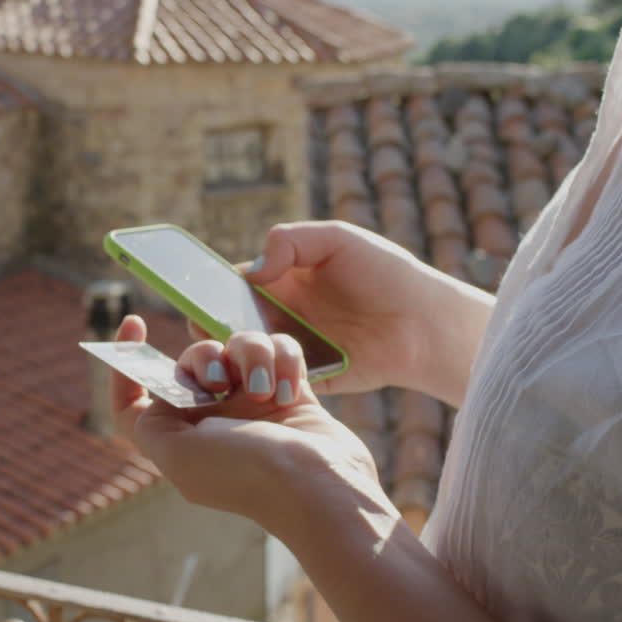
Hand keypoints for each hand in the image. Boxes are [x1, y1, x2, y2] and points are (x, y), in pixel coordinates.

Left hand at [108, 317, 503, 621]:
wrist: (317, 486)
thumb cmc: (243, 473)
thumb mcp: (176, 455)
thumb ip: (148, 422)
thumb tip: (151, 396)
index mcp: (179, 438)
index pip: (136, 398)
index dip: (126, 363)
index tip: (134, 321)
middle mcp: (213, 420)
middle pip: (193, 360)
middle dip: (204, 356)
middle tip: (222, 380)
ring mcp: (253, 404)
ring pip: (238, 347)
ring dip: (250, 355)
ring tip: (263, 389)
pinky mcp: (290, 391)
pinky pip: (279, 349)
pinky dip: (283, 358)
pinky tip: (289, 386)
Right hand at [214, 221, 493, 404]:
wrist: (426, 326)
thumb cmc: (387, 274)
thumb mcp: (339, 239)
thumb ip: (292, 241)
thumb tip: (253, 269)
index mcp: (280, 279)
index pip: (231, 284)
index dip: (209, 289)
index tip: (195, 297)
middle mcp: (278, 314)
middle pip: (227, 321)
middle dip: (210, 327)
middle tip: (207, 332)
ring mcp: (288, 349)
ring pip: (243, 356)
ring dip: (232, 357)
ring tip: (232, 358)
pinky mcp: (303, 381)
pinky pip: (270, 383)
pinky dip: (257, 382)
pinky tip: (251, 379)